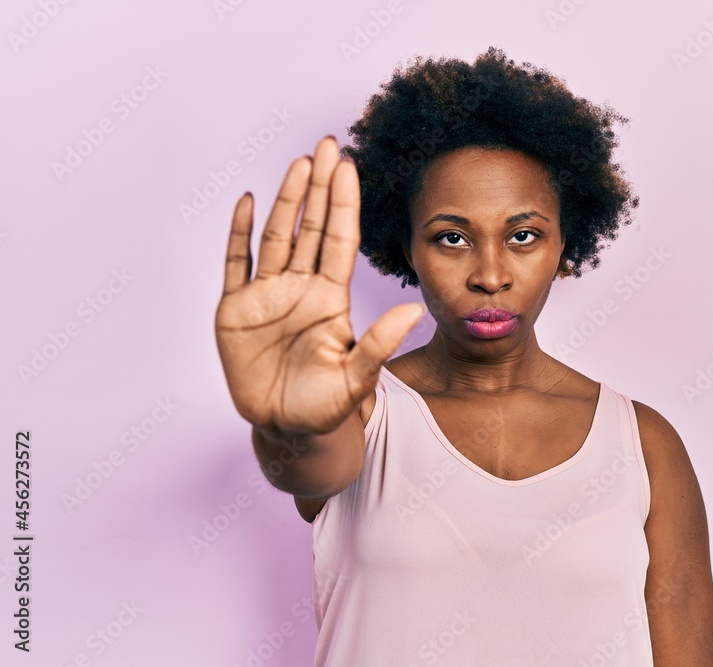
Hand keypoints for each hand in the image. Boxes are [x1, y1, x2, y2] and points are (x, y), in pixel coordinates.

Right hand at [214, 136, 423, 433]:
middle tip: (327, 145)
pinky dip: (239, 233)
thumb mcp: (356, 376)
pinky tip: (249, 201)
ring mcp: (267, 295)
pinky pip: (236, 264)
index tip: (349, 167)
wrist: (286, 429)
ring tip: (299, 162)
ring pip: (277, 236)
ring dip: (286, 200)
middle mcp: (300, 288)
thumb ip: (380, 343)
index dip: (342, 204)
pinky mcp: (235, 310)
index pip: (339, 240)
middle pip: (310, 227)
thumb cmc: (326, 406)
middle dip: (318, 186)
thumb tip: (416, 310)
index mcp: (331, 298)